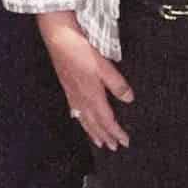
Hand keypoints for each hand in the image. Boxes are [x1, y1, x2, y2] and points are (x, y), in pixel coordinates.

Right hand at [39, 16, 134, 149]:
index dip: (116, 132)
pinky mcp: (67, 88)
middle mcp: (81, 99)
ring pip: (84, 120)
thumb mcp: (104, 66)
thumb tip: (129, 99)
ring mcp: (72, 95)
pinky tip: (82, 120)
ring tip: (99, 142)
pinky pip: (76, 112)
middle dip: (105, 137)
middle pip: (95, 124)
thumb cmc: (81, 51)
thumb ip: (117, 84)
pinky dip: (82, 122)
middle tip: (113, 148)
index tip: (125, 142)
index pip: (107, 120)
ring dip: (93, 133)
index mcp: (92, 96)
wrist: (59, 40)